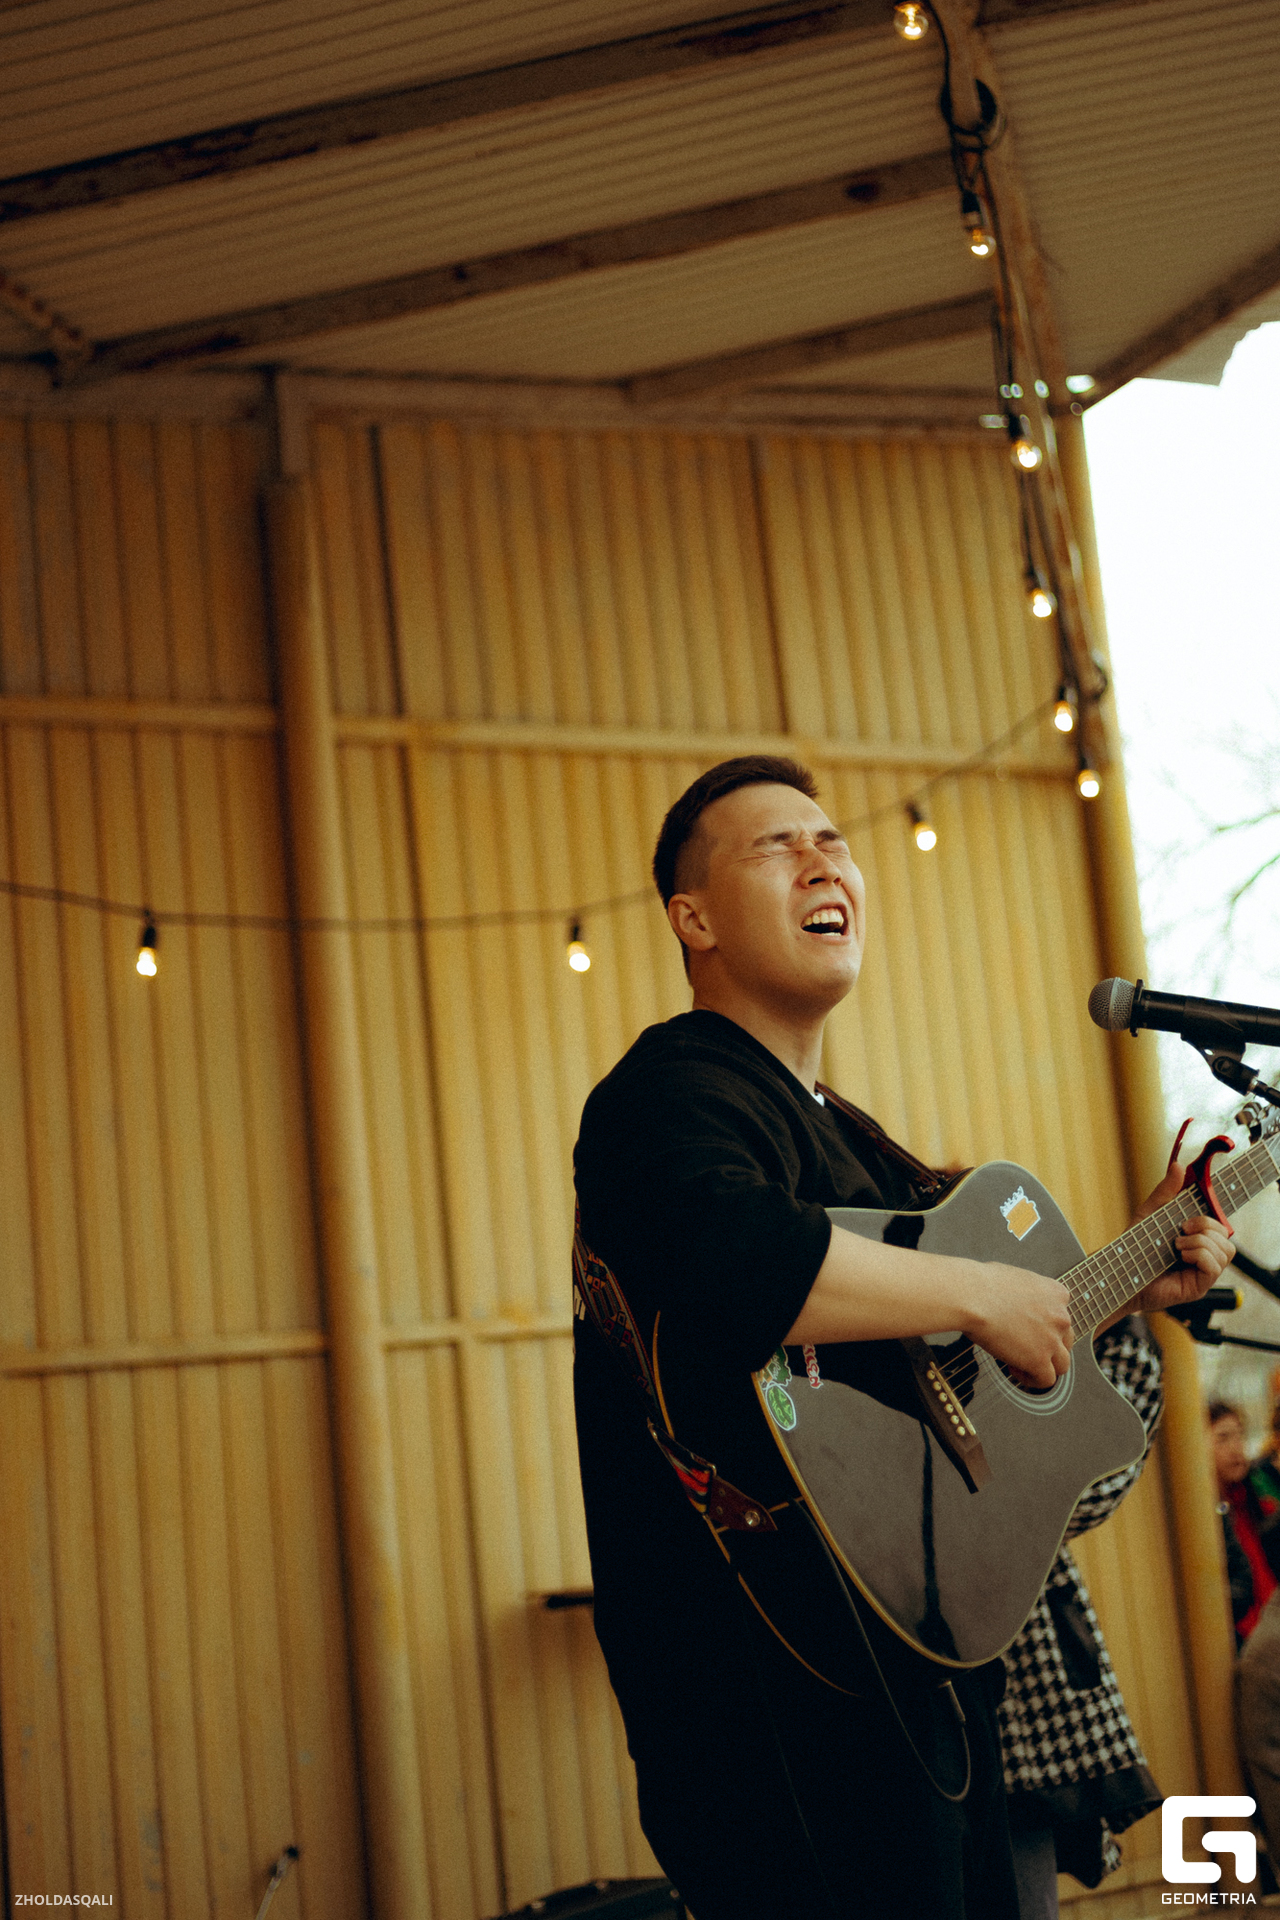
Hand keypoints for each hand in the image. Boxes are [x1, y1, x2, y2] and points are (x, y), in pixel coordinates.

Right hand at [965, 1262, 1073, 1389]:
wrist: (972, 1295)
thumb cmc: (982, 1284)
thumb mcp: (1015, 1279)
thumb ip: (1026, 1294)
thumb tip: (1016, 1303)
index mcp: (1056, 1293)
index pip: (1061, 1317)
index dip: (1044, 1326)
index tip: (1026, 1329)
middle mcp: (1060, 1316)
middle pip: (1065, 1340)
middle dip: (1048, 1346)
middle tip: (1026, 1347)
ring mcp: (1052, 1339)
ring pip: (1062, 1364)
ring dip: (1044, 1365)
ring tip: (1021, 1363)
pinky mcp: (1039, 1359)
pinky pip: (1047, 1380)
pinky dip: (1031, 1379)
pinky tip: (1013, 1368)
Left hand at [1131, 1156, 1234, 1315]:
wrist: (1121, 1272)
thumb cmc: (1135, 1246)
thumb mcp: (1150, 1213)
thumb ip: (1166, 1191)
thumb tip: (1179, 1166)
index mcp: (1196, 1237)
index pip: (1220, 1223)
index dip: (1218, 1212)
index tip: (1203, 1205)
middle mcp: (1204, 1254)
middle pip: (1226, 1235)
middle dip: (1205, 1225)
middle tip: (1181, 1228)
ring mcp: (1203, 1271)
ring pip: (1225, 1250)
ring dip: (1199, 1241)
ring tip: (1177, 1245)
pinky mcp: (1200, 1286)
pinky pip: (1215, 1265)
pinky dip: (1199, 1255)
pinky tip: (1181, 1256)